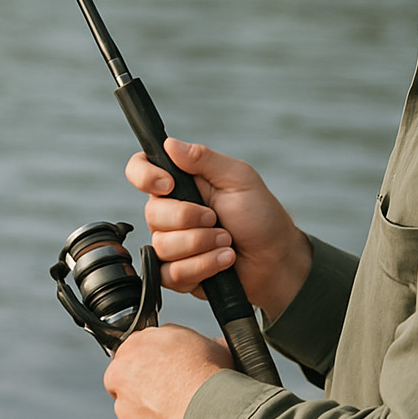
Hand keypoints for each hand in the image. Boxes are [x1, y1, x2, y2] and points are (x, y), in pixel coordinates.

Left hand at [104, 323, 231, 418]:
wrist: (210, 413)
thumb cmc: (210, 372)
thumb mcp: (200, 339)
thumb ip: (177, 339)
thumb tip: (183, 346)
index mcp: (135, 345)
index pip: (136, 348)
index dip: (154, 357)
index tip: (170, 366)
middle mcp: (120, 375)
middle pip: (128, 380)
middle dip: (145, 384)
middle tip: (173, 390)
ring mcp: (123, 410)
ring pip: (132, 410)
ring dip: (149, 411)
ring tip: (181, 413)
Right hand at [126, 138, 311, 320]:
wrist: (275, 258)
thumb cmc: (260, 215)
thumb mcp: (238, 178)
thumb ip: (205, 159)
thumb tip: (170, 144)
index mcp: (183, 182)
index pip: (142, 169)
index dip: (145, 176)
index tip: (168, 185)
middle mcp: (172, 211)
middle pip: (152, 213)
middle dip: (189, 218)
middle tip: (217, 219)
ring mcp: (173, 243)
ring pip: (162, 246)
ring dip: (202, 244)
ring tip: (227, 241)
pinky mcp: (177, 273)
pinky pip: (170, 274)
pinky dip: (202, 266)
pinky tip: (223, 261)